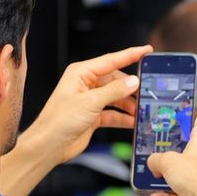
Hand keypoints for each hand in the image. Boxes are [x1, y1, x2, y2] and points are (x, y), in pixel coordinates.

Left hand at [24, 46, 150, 164]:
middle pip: (116, 80)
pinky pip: (113, 113)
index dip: (130, 55)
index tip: (146, 51)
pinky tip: (132, 121)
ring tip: (140, 109)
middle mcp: (85, 84)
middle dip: (131, 87)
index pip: (111, 60)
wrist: (49, 145)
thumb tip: (132, 82)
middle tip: (147, 91)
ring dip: (128, 104)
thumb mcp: (90, 102)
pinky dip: (122, 117)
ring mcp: (90, 100)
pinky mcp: (93, 115)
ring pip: (116, 97)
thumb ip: (114, 91)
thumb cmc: (58, 121)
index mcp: (81, 73)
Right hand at [146, 111, 196, 195]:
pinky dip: (173, 192)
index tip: (178, 117)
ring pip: (190, 168)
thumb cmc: (195, 177)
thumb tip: (153, 162)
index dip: (190, 115)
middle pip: (194, 144)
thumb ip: (156, 159)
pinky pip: (188, 187)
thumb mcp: (166, 161)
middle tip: (162, 150)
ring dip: (173, 173)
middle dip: (176, 149)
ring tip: (156, 175)